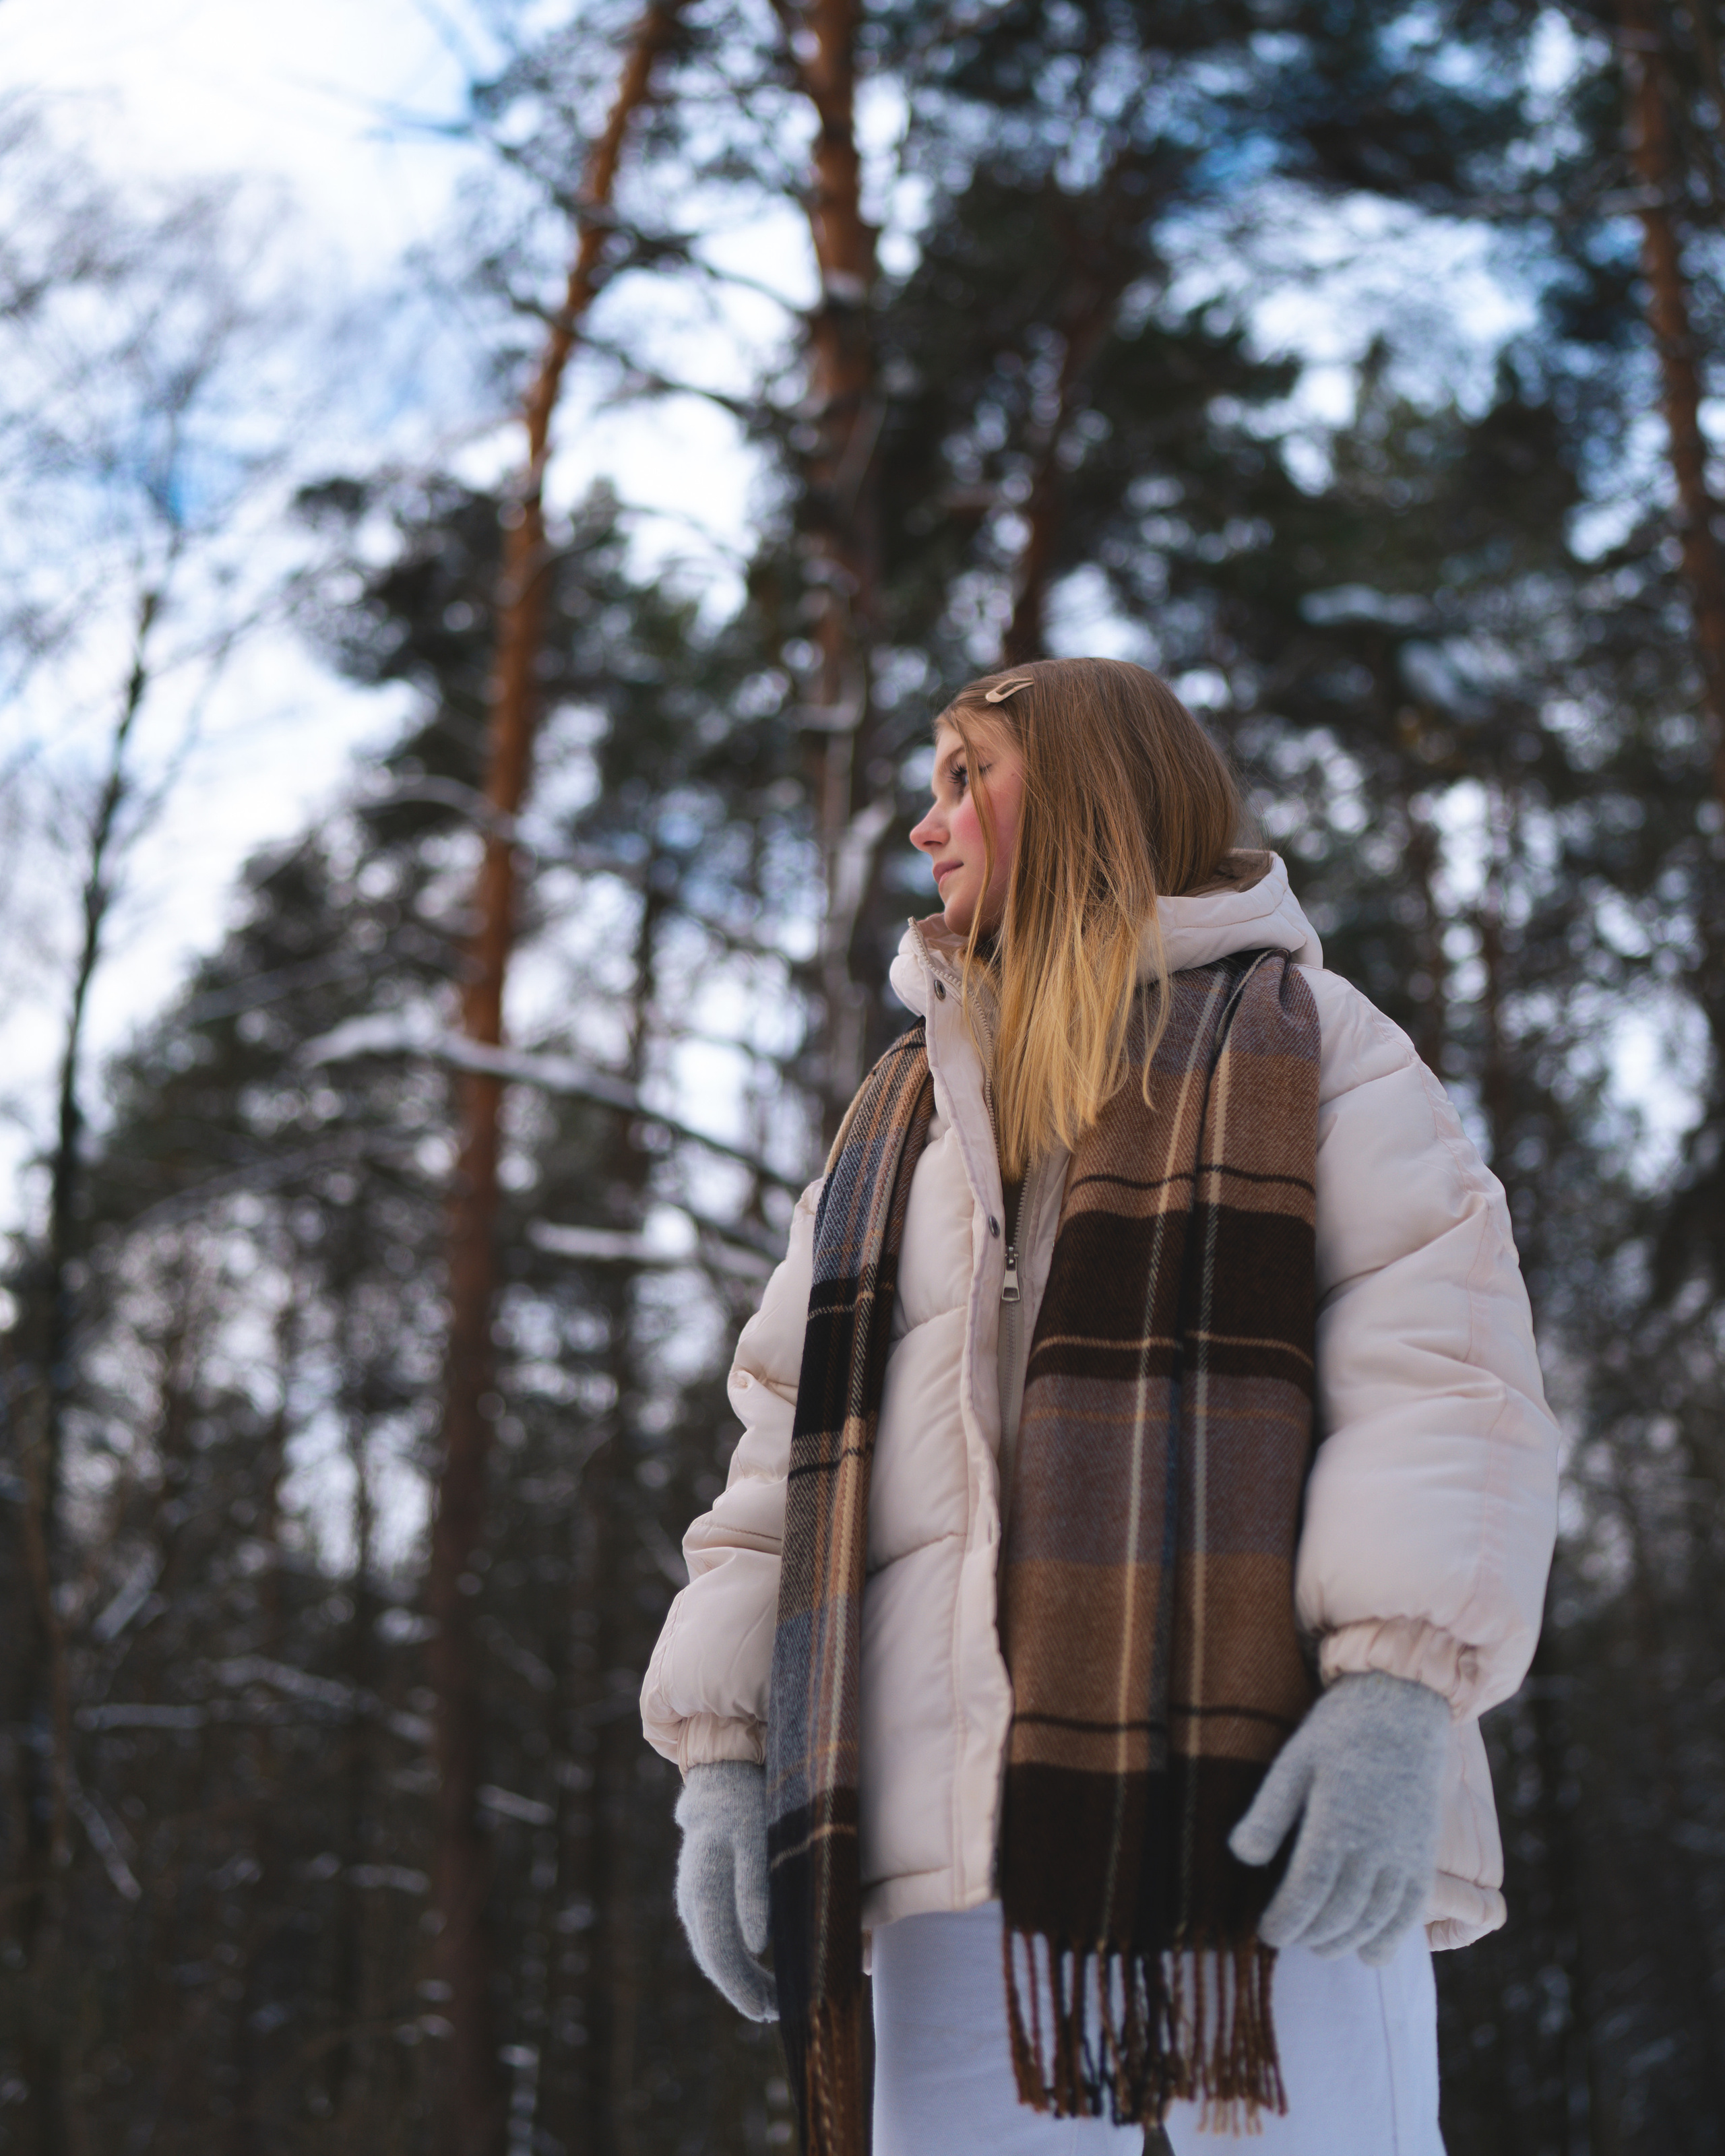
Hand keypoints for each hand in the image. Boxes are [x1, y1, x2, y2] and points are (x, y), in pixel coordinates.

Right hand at [674, 1761, 777, 2019]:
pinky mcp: (697, 1891)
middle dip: (743, 1991)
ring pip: (710, 1950)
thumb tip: (756, 1942)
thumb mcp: (759, 1837)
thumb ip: (754, 1887)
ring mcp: (690, 1894)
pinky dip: (731, 1958)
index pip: (721, 1954)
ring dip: (738, 1978)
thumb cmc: (750, 1803)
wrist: (725, 1774)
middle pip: (714, 1958)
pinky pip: (711, 1935)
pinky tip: (757, 1968)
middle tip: (777, 2011)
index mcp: (706, 1887)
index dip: (743, 1988)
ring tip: (772, 1998)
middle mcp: (692, 1896)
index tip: (768, 2011)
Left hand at [1228, 1670, 1449, 1965]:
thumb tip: (1243, 1857)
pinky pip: (1408, 1915)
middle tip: (1288, 1936)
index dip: (1285, 1921)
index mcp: (1335, 1824)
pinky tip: (1367, 1952)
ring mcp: (1404, 1857)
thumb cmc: (1339, 1733)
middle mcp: (1374, 1849)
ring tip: (1318, 1943)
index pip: (1306, 1893)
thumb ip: (1268, 1813)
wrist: (1403, 1711)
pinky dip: (1387, 1941)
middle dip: (1309, 1935)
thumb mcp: (1293, 1763)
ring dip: (1342, 1942)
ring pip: (1372, 1922)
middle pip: (1338, 1915)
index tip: (1266, 1931)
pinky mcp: (1424, 1858)